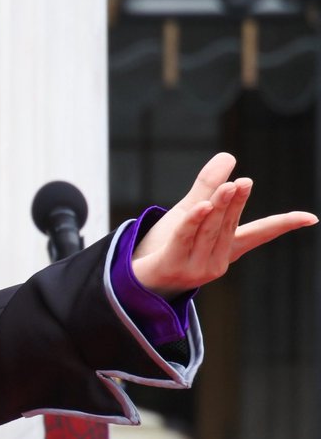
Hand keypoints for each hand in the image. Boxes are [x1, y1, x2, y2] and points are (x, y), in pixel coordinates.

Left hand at [131, 152, 317, 297]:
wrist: (134, 282)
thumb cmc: (165, 247)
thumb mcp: (189, 214)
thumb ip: (208, 187)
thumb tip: (230, 156)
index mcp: (224, 250)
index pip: (257, 234)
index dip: (282, 225)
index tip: (310, 218)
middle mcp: (214, 262)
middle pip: (228, 226)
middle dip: (237, 203)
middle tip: (245, 181)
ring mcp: (194, 268)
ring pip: (209, 230)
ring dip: (218, 208)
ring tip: (229, 186)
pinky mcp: (171, 267)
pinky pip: (184, 239)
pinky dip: (193, 222)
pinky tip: (200, 206)